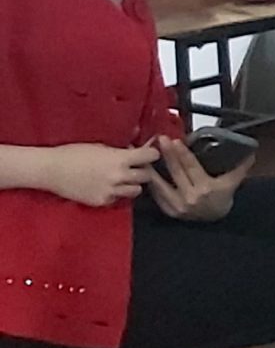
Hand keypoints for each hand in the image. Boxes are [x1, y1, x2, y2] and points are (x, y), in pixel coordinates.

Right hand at [40, 143, 161, 207]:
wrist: (50, 169)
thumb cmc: (73, 153)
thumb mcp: (100, 146)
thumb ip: (120, 150)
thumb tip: (136, 145)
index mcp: (119, 159)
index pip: (151, 156)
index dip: (151, 154)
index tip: (149, 153)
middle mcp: (119, 176)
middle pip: (147, 176)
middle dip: (142, 170)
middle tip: (134, 168)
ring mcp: (111, 190)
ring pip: (136, 190)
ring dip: (132, 184)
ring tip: (121, 179)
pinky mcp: (102, 201)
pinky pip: (118, 198)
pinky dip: (116, 193)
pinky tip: (105, 186)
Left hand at [144, 136, 252, 222]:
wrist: (216, 222)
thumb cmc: (222, 199)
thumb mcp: (232, 183)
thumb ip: (240, 167)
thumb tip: (251, 152)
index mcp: (207, 188)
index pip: (192, 168)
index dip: (182, 154)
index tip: (175, 141)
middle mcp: (191, 198)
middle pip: (176, 172)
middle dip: (167, 154)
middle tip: (160, 140)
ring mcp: (178, 206)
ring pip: (161, 185)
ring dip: (152, 169)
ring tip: (145, 155)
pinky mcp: (169, 211)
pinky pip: (157, 195)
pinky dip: (151, 183)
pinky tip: (147, 171)